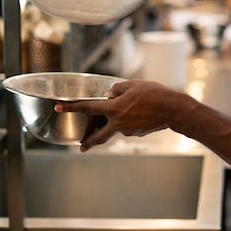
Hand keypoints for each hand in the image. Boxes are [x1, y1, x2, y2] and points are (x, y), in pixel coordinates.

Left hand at [54, 79, 178, 151]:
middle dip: (88, 142)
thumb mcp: (133, 84)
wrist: (173, 110)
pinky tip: (141, 113)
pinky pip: (129, 127)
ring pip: (116, 127)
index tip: (58, 108)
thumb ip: (117, 89)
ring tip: (131, 111)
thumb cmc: (154, 94)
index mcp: (114, 109)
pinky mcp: (137, 134)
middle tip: (81, 146)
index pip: (87, 108)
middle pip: (98, 136)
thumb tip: (110, 94)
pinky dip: (130, 121)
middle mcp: (118, 123)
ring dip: (116, 122)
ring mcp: (128, 131)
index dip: (71, 107)